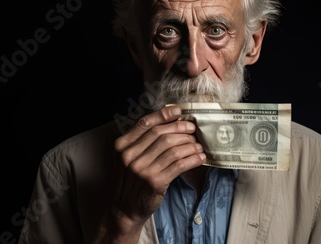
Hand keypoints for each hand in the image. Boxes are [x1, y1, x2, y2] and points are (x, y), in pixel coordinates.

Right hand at [104, 105, 205, 240]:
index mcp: (121, 146)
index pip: (145, 124)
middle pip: (161, 134)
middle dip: (180, 129)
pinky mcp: (155, 181)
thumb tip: (167, 123)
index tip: (178, 111)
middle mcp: (130, 156)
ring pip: (173, 148)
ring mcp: (142, 169)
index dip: (163, 115)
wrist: (123, 209)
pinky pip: (179, 164)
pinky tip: (199, 158)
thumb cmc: (129, 180)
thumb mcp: (126, 158)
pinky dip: (192, 159)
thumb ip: (139, 141)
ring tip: (198, 145)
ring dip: (189, 145)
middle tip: (192, 129)